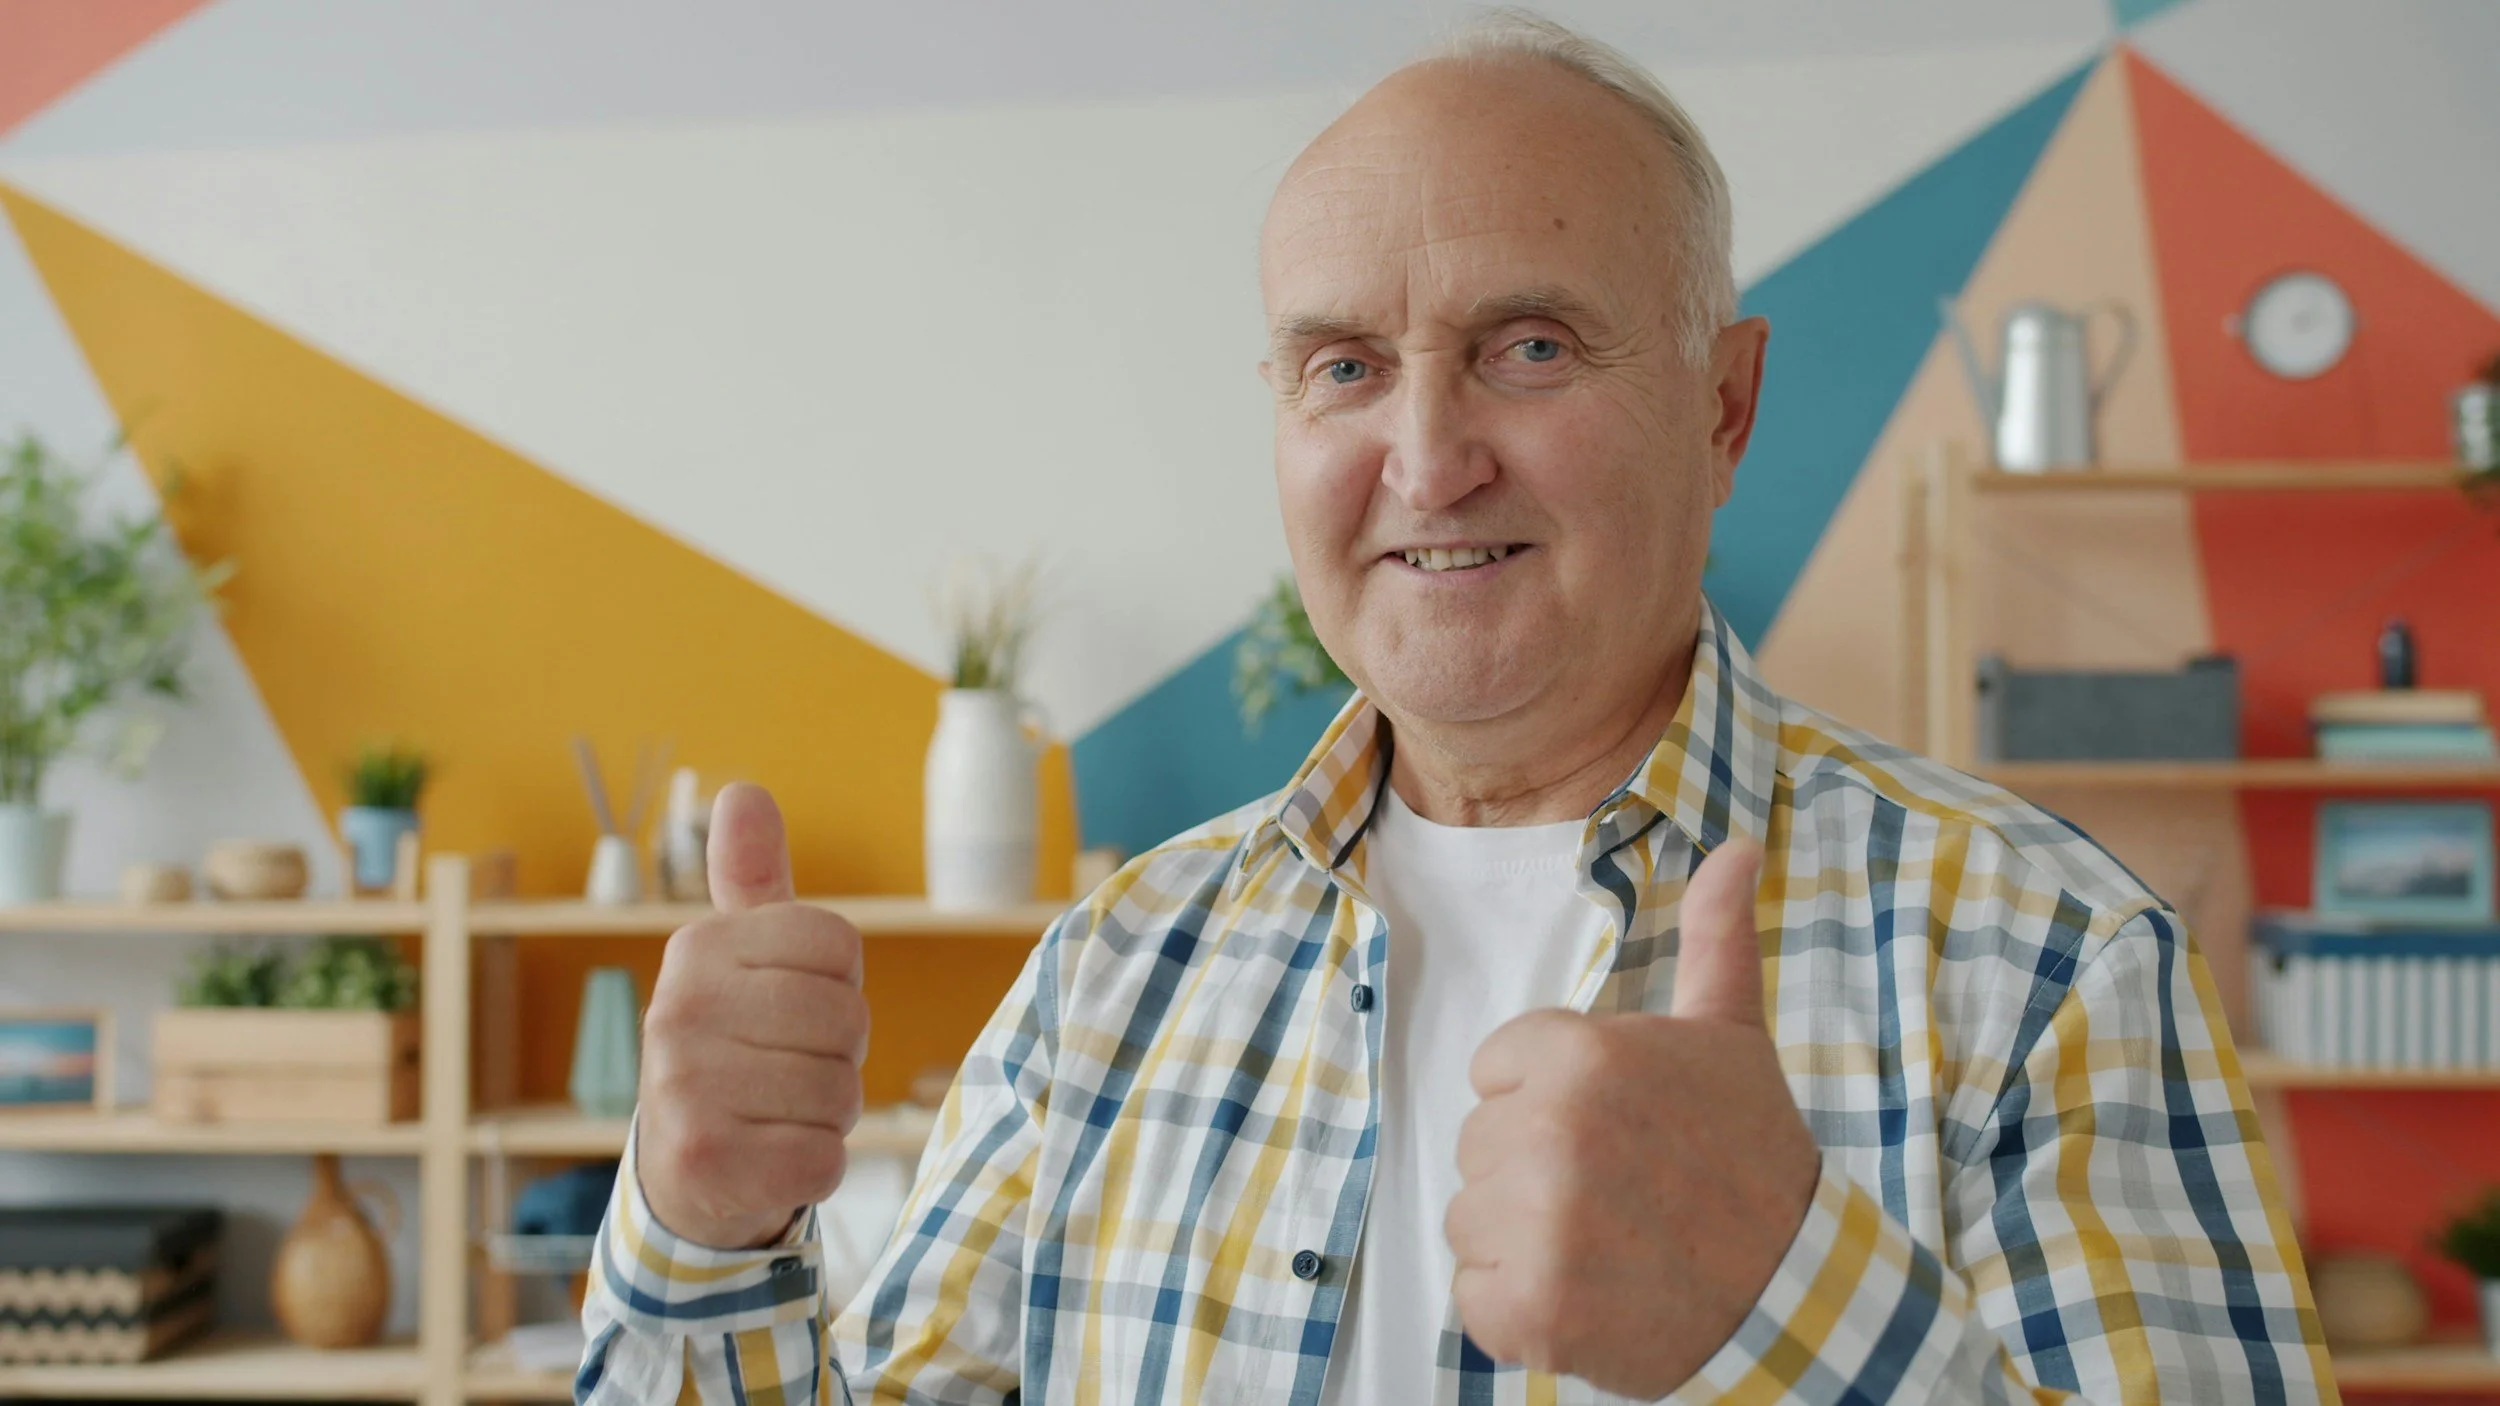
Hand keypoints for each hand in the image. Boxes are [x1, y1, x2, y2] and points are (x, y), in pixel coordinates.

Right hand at [635, 783, 868, 1249]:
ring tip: (776, 1115)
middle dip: (839, 1056)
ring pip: (841, 1091)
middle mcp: (678, 1008)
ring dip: (829, 1115)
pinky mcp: (707, 1159)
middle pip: (847, 1018)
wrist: (684, 1172)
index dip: (839, 985)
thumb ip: (751, 879)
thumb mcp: (742, 958)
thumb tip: (743, 790)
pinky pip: (825, 1158)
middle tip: (786, 1073)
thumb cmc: (737, 1050)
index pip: (838, 943)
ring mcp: (685, 1086)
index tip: (791, 1010)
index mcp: (698, 947)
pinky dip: (817, 1167)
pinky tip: (770, 1160)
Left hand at [1445, 839, 1819, 1394]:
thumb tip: (1738, 846)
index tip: (1615, 1131)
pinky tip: (1588, 1300)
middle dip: (1533, 1175)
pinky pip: (1475, 1301)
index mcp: (1582, 1054)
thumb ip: (1716, 936)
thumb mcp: (1732, 1036)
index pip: (1495, 1071)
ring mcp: (1539, 1225)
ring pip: (1471, 1222)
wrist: (1795, 1293)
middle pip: (1478, 1147)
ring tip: (1608, 1246)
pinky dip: (1521, 1316)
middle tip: (1619, 1194)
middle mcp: (1553, 1131)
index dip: (1548, 1103)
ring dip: (1525, 1245)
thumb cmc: (1754, 1159)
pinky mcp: (1532, 1309)